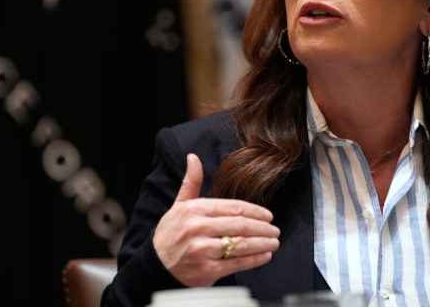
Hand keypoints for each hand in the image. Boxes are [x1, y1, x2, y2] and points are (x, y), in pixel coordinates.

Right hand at [153, 153, 279, 286]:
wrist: (154, 267)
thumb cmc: (169, 235)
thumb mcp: (178, 206)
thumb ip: (191, 183)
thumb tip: (193, 157)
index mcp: (195, 210)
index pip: (233, 207)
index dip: (255, 211)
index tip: (268, 215)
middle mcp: (198, 228)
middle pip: (240, 225)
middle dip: (262, 227)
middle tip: (275, 229)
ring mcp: (203, 250)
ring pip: (242, 244)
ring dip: (263, 243)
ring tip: (274, 242)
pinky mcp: (206, 270)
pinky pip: (237, 263)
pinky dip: (255, 259)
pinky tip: (265, 256)